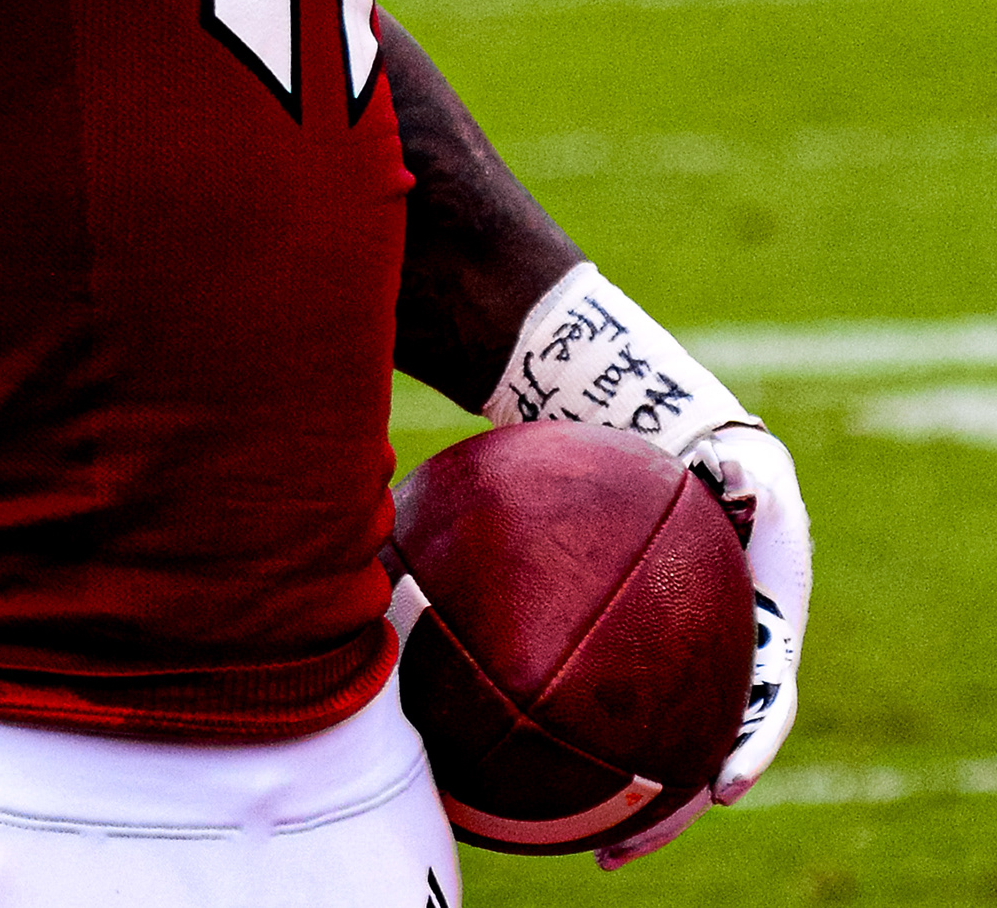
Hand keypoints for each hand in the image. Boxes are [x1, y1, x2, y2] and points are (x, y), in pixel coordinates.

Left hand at [597, 423, 810, 866]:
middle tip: (625, 847)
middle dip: (672, 811)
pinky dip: (592, 747)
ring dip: (632, 806)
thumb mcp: (747, 466)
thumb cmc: (726, 468)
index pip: (767, 705)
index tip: (722, 789)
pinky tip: (539, 768)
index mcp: (769, 636)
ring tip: (586, 846)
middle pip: (706, 756)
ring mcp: (690, 673)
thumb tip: (739, 472)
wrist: (698, 462)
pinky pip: (621, 715)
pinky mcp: (647, 669)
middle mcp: (733, 668)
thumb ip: (747, 475)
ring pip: (663, 753)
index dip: (749, 751)